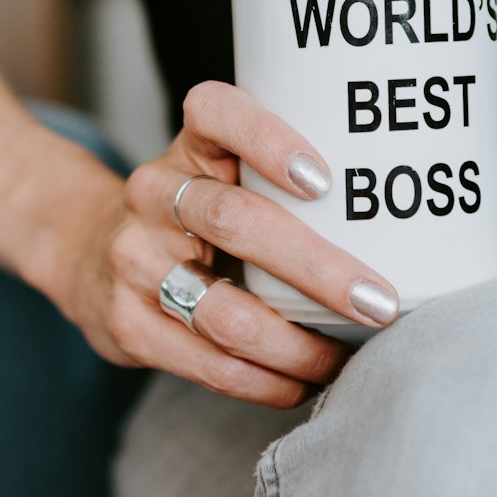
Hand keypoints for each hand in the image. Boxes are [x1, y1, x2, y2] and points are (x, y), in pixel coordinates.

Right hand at [50, 80, 400, 409]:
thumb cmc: (195, 210)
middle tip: (378, 301)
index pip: (218, 114)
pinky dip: (265, 381)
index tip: (323, 180)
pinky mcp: (127, 321)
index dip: (269, 139)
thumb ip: (287, 181)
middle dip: (317, 268)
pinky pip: (207, 361)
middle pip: (236, 221)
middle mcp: (153, 191)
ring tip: (344, 357)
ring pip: (224, 310)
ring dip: (297, 343)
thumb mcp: (222, 170)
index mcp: (190, 143)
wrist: (90, 250)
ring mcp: (134, 258)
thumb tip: (406, 225)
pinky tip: (300, 382)